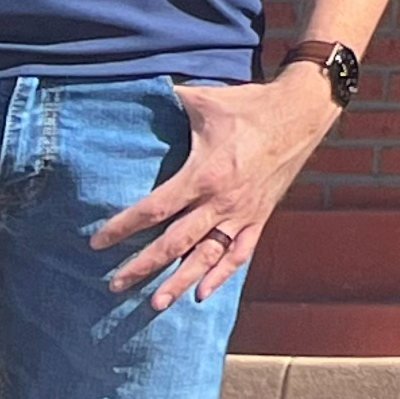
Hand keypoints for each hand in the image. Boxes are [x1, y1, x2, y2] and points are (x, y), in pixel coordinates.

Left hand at [93, 66, 339, 310]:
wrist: (302, 112)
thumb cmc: (250, 104)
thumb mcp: (204, 100)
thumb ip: (168, 101)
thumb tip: (135, 94)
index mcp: (204, 174)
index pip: (154, 209)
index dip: (123, 227)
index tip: (97, 243)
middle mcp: (222, 201)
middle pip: (174, 243)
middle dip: (142, 266)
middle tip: (114, 284)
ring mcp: (243, 213)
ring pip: (206, 257)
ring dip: (179, 282)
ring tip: (154, 304)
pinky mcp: (260, 216)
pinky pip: (239, 254)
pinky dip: (221, 276)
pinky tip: (202, 295)